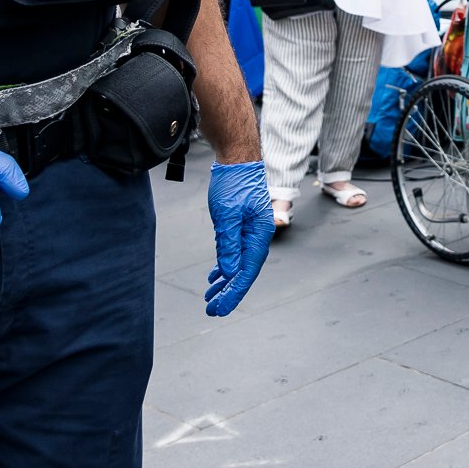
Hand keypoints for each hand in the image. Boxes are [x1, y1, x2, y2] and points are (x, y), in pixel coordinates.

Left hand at [204, 161, 275, 316]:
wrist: (238, 157)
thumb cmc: (233, 182)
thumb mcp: (226, 215)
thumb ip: (228, 244)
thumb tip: (229, 272)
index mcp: (259, 234)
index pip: (246, 271)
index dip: (233, 292)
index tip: (219, 309)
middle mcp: (258, 235)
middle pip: (244, 271)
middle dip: (228, 292)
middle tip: (211, 309)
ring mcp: (251, 230)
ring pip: (239, 263)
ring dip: (225, 281)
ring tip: (210, 297)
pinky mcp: (242, 225)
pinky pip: (235, 252)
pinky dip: (225, 266)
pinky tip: (215, 276)